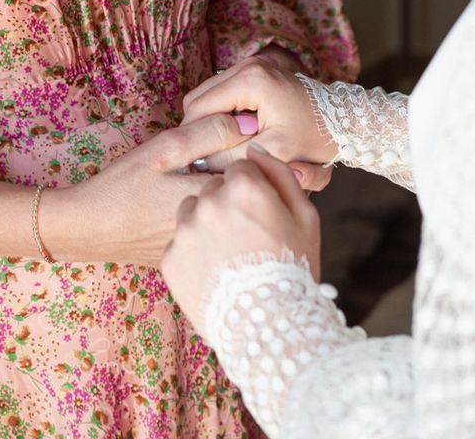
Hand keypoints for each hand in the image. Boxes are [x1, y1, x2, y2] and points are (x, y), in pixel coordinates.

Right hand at [41, 114, 249, 267]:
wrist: (87, 230)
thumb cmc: (122, 187)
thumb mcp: (163, 149)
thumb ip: (207, 133)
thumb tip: (247, 123)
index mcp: (213, 200)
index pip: (254, 174)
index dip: (248, 156)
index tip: (233, 149)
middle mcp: (215, 229)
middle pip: (247, 198)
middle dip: (241, 179)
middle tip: (210, 170)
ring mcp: (205, 247)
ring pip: (234, 217)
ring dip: (229, 200)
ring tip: (195, 189)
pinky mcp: (194, 255)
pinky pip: (217, 233)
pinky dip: (214, 220)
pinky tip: (185, 211)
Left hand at [163, 148, 320, 326]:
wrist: (268, 327)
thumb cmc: (293, 268)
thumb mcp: (305, 216)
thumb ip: (280, 174)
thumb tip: (256, 148)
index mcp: (243, 187)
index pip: (240, 170)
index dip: (253, 191)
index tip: (260, 214)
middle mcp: (208, 202)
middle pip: (213, 189)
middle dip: (227, 205)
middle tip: (245, 238)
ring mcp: (185, 231)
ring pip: (192, 213)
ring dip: (206, 225)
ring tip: (227, 255)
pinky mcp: (170, 258)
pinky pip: (180, 243)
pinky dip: (193, 253)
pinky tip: (214, 271)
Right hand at [182, 52, 337, 179]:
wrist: (345, 121)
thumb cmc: (314, 138)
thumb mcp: (273, 153)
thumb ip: (231, 158)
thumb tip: (195, 164)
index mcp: (250, 80)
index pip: (197, 108)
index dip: (193, 137)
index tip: (197, 161)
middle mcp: (248, 65)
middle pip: (198, 99)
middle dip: (201, 128)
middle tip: (212, 155)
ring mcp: (253, 65)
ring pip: (209, 96)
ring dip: (212, 122)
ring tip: (227, 146)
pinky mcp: (257, 71)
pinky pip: (224, 93)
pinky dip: (225, 114)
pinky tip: (239, 134)